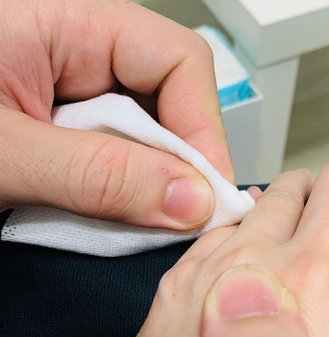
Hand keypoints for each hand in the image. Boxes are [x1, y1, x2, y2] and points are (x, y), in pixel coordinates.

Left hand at [0, 0, 231, 228]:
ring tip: (133, 221)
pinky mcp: (65, 130)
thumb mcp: (6, 154)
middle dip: (179, 166)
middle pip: (171, 104)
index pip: (177, 60)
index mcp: (64, 22)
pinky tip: (109, 215)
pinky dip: (122, 194)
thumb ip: (98, 175)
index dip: (205, 129)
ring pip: (148, 139)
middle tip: (178, 221)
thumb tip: (192, 201)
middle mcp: (77, 53)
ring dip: (148, 186)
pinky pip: (118, 160)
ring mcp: (72, 94)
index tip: (208, 194)